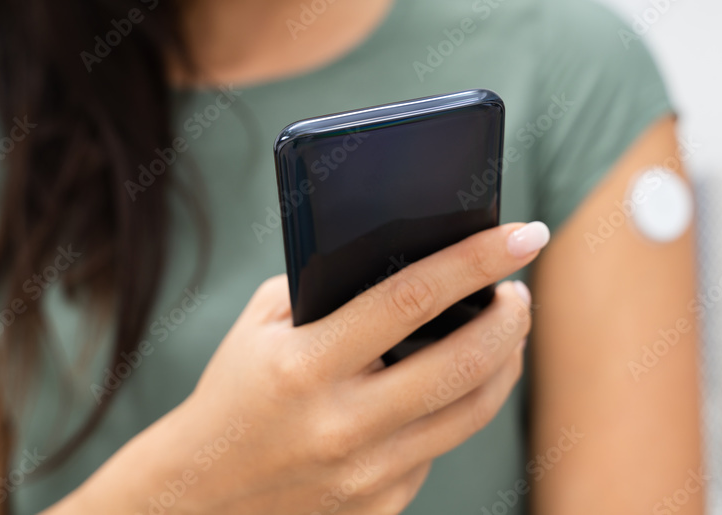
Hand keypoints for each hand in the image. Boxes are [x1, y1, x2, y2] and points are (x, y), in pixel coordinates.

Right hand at [174, 221, 548, 513]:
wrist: (199, 495)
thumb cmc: (235, 392)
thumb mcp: (263, 324)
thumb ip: (327, 288)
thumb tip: (410, 256)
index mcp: (306, 366)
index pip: (411, 299)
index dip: (475, 260)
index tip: (522, 235)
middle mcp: (342, 426)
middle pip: (463, 363)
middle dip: (510, 318)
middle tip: (519, 291)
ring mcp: (365, 475)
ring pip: (469, 412)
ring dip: (503, 363)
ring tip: (504, 331)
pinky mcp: (380, 506)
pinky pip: (438, 449)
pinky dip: (453, 409)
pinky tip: (446, 387)